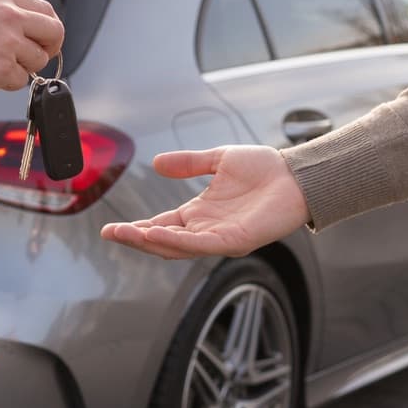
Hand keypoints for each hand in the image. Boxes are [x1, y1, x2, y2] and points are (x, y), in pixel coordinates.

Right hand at [0, 0, 63, 94]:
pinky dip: (6, 83)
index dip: (48, 30)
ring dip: (21, 68)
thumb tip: (26, 29)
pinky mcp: (3, 68)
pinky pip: (20, 81)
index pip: (45, 11)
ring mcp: (8, 42)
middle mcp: (10, 16)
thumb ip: (2, 12)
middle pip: (54, 33)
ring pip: (37, 60)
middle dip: (48, 49)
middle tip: (34, 59)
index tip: (43, 41)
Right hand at [100, 145, 309, 258]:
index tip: (112, 228)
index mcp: (200, 213)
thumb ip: (189, 164)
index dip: (137, 228)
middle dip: (135, 239)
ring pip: (177, 247)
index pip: (161, 225)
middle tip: (110, 234)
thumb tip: (157, 163)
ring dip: (149, 242)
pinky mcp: (235, 241)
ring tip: (126, 235)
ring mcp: (220, 238)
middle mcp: (207, 230)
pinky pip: (200, 245)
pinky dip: (176, 241)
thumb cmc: (266, 169)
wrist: (297, 174)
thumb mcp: (218, 160)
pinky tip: (156, 233)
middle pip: (163, 241)